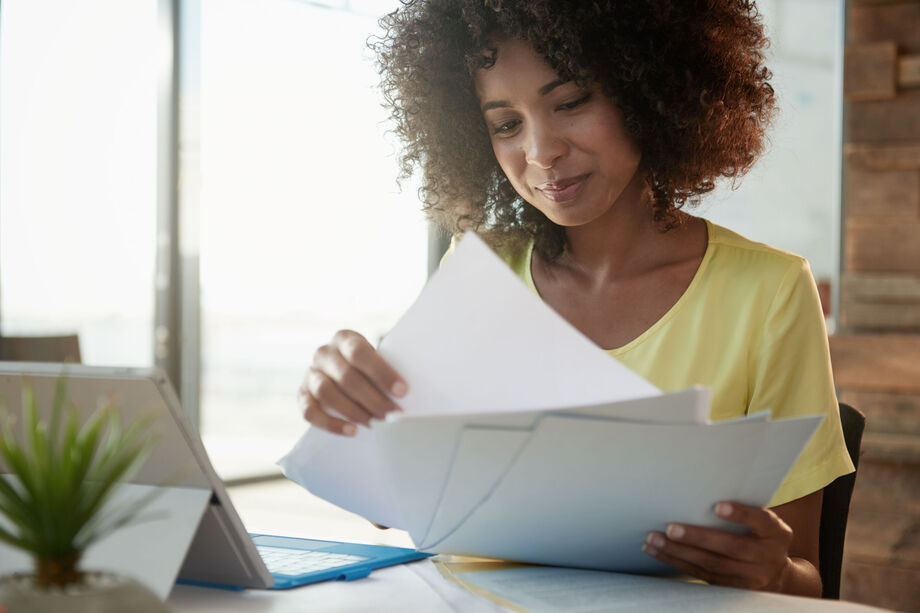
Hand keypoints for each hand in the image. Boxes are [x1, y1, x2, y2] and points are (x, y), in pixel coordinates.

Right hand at [300, 330, 406, 435]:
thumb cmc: (366, 368)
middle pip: (346, 376)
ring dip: (353, 411)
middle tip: (392, 414)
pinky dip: (331, 424)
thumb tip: (401, 395)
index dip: (382, 372)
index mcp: (344, 338)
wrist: (343, 374)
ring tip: (375, 423)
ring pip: (326, 392)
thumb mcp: (375, 360)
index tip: (402, 391)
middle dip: (372, 398)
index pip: (360, 353)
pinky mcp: (302, 395)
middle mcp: (324, 353)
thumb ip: (384, 371)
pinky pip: (310, 412)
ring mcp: (311, 374)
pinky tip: (352, 431)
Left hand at [642, 501, 793, 591]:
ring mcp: (749, 576)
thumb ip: (745, 508)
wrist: (778, 576)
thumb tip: (702, 485)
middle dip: (699, 538)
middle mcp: (766, 557)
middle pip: (732, 547)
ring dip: (679, 552)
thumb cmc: (761, 536)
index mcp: (776, 533)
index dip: (741, 514)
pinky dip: (676, 562)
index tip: (718, 506)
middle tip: (671, 528)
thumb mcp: (765, 522)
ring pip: (711, 565)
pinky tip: (658, 551)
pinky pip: (701, 575)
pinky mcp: (731, 587)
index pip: (762, 521)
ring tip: (654, 539)